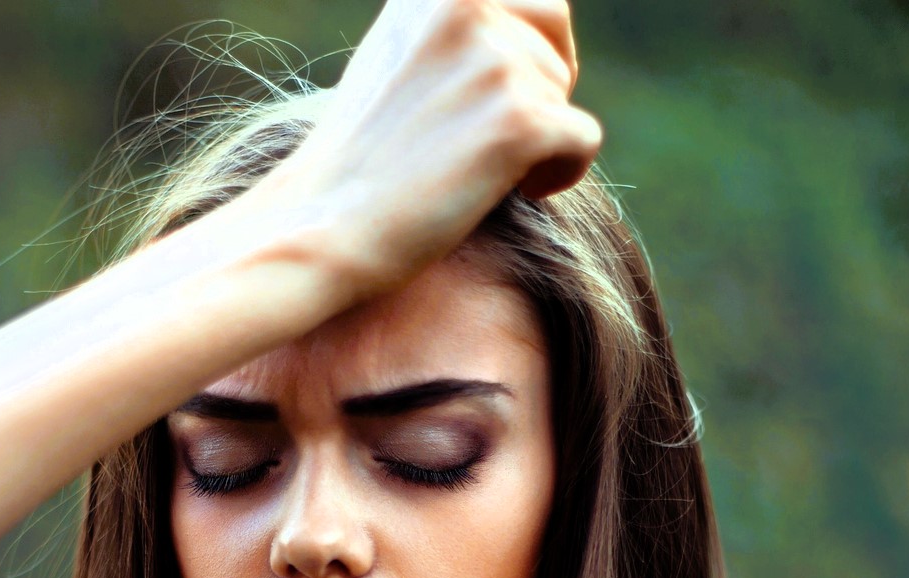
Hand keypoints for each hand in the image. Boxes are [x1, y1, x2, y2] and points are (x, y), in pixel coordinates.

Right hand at [252, 0, 601, 300]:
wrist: (325, 224)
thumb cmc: (361, 153)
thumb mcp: (401, 52)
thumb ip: (457, 25)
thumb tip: (536, 18)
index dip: (532, 50)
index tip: (501, 97)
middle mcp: (466, 4)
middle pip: (556, 41)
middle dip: (542, 88)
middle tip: (497, 136)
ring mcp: (495, 62)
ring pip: (564, 96)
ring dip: (538, 138)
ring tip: (479, 170)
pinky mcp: (519, 122)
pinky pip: (583, 140)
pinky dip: (561, 172)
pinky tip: (517, 191)